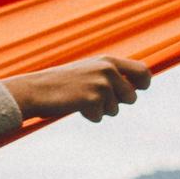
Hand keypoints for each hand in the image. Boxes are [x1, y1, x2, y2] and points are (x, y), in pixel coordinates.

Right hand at [1, 56, 151, 123]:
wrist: (35, 89)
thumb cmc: (61, 83)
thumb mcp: (88, 71)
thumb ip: (109, 76)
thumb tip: (133, 92)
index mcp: (107, 61)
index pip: (142, 71)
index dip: (144, 83)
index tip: (138, 89)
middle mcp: (107, 70)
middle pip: (131, 96)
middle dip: (117, 103)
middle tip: (95, 98)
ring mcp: (100, 85)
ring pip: (115, 110)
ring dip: (100, 110)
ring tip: (80, 100)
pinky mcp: (92, 99)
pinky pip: (99, 117)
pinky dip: (89, 116)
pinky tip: (74, 106)